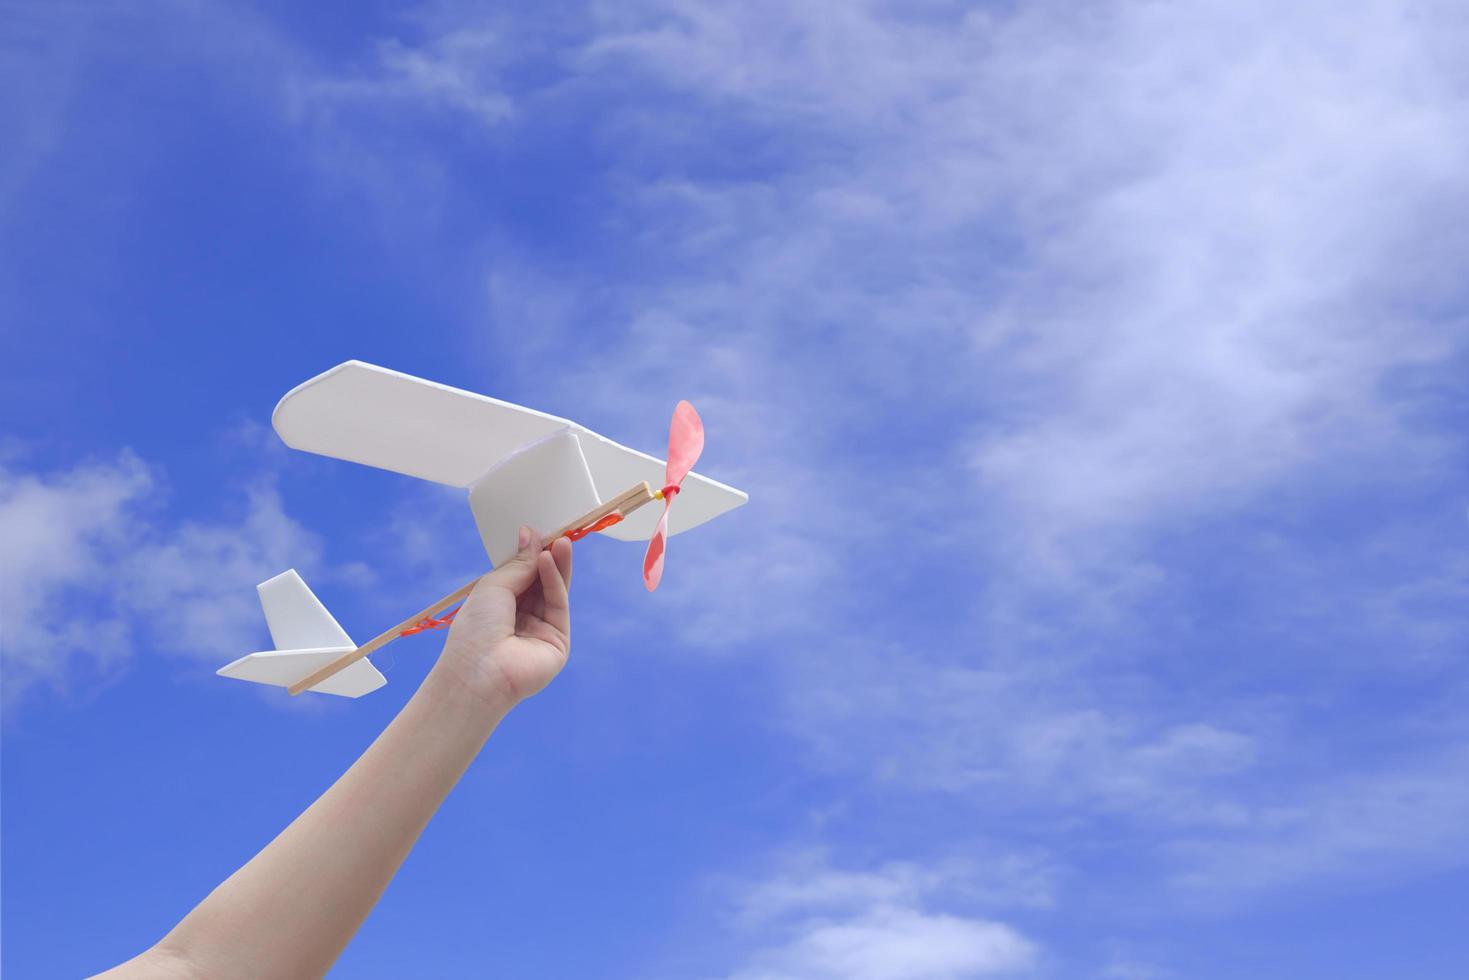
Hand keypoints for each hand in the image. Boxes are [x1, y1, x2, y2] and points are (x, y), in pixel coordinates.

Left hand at [436, 526, 572, 706]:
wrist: (479, 672)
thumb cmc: (475, 629)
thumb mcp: (493, 586)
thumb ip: (519, 564)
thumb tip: (532, 537)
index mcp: (499, 608)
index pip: (520, 577)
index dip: (529, 556)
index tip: (535, 533)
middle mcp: (520, 619)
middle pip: (540, 583)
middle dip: (548, 557)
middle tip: (557, 534)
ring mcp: (540, 630)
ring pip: (554, 591)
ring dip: (557, 565)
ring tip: (562, 542)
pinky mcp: (558, 640)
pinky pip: (558, 604)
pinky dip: (555, 581)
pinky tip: (549, 561)